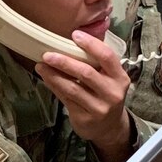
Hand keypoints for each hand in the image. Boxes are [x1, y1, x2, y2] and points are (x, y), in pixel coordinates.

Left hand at [36, 33, 131, 161]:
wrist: (109, 127)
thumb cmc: (105, 95)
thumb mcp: (109, 79)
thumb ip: (96, 64)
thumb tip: (70, 42)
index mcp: (120, 78)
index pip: (107, 57)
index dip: (91, 44)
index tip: (75, 35)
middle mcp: (112, 93)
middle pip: (86, 73)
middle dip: (65, 62)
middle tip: (48, 54)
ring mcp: (99, 107)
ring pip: (72, 88)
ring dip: (54, 75)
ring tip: (41, 65)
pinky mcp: (85, 118)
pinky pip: (66, 99)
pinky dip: (54, 87)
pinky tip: (46, 78)